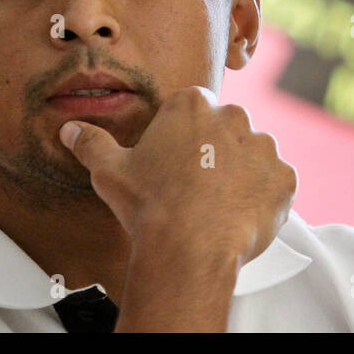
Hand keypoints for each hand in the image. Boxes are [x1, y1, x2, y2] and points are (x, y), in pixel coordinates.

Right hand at [59, 85, 297, 269]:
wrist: (189, 249)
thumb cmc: (149, 205)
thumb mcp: (109, 171)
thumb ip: (91, 143)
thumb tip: (69, 130)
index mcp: (193, 104)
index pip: (192, 109)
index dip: (182, 137)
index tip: (174, 162)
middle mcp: (234, 117)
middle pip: (225, 129)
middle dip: (214, 152)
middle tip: (195, 186)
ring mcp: (264, 147)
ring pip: (253, 155)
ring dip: (241, 173)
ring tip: (217, 204)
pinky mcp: (284, 179)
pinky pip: (276, 184)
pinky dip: (263, 198)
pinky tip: (239, 216)